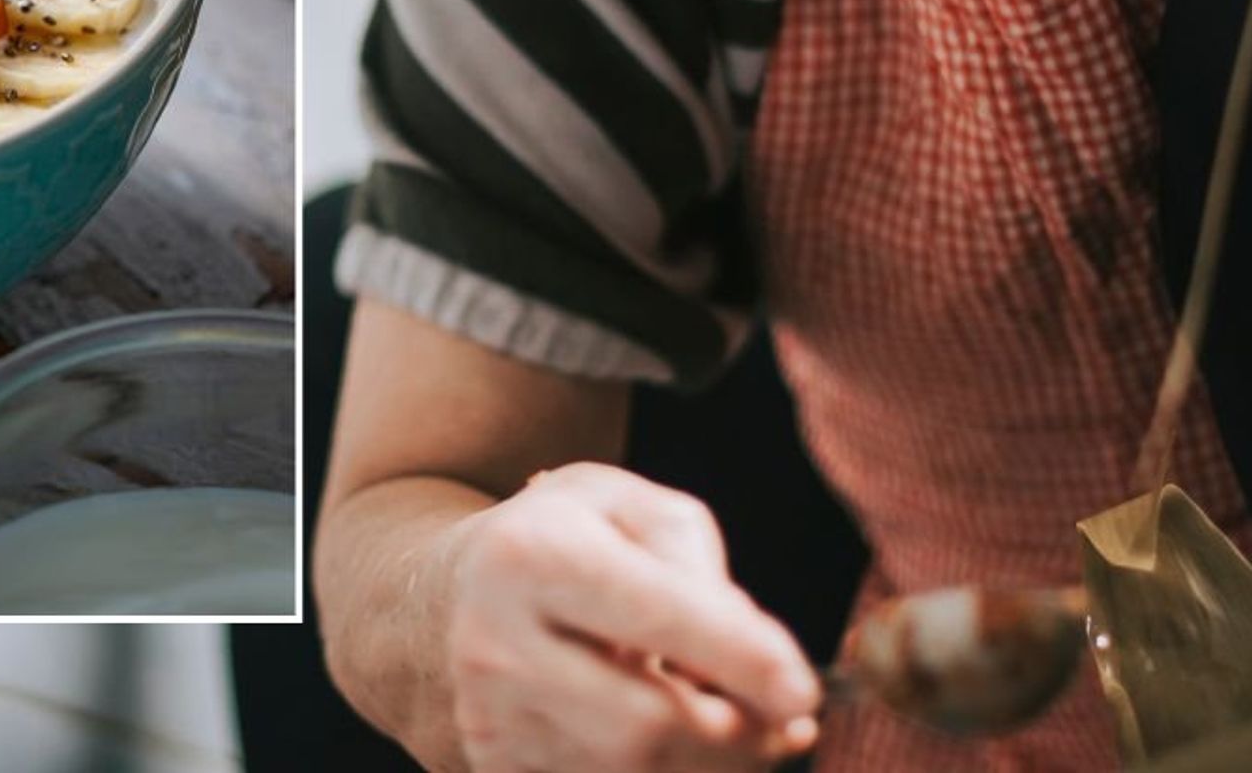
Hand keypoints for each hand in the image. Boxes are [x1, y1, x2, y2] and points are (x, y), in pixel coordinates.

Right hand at [445, 463, 820, 771]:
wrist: (448, 596)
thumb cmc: (565, 540)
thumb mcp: (628, 505)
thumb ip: (696, 559)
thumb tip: (754, 654)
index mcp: (532, 552)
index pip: (653, 614)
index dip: (740, 658)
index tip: (803, 689)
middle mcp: (495, 640)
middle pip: (645, 725)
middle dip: (736, 734)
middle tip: (787, 719)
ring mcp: (488, 717)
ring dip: (710, 763)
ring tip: (739, 724)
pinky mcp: (496, 767)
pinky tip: (687, 744)